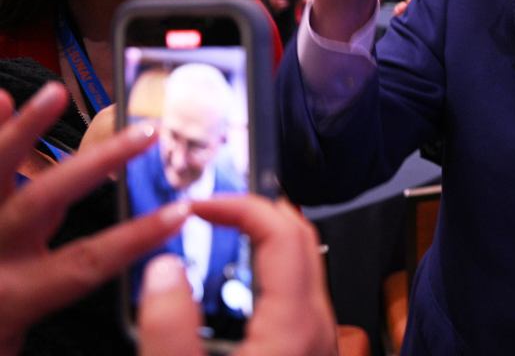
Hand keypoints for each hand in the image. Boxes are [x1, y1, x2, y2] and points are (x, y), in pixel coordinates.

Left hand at [0, 83, 187, 355]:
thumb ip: (37, 325)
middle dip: (100, 163)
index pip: (87, 261)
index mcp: (13, 295)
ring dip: (23, 129)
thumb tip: (100, 307)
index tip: (178, 212)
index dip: (136, 237)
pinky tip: (1, 99)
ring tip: (54, 93)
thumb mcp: (9, 346)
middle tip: (144, 134)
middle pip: (47, 199)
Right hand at [136, 195, 336, 355]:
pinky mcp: (308, 351)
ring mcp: (318, 340)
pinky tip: (239, 278)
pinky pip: (299, 292)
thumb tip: (164, 270)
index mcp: (294, 328)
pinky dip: (270, 266)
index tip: (200, 206)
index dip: (241, 206)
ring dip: (264, 236)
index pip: (284, 233)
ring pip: (304, 265)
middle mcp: (317, 328)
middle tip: (210, 209)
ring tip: (222, 231)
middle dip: (254, 211)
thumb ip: (169, 330)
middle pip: (301, 240)